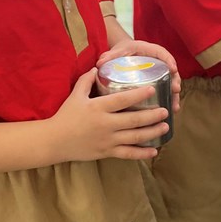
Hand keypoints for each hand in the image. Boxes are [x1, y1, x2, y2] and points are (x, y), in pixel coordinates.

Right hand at [51, 68, 171, 161]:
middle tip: (166, 111)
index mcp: (98, 108)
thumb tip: (98, 68)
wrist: (54, 141)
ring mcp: (107, 140)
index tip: (153, 90)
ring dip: (152, 132)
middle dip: (152, 115)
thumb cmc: (65, 116)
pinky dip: (142, 154)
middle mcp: (105, 124)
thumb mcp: (75, 95)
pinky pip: (128, 154)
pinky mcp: (107, 152)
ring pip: (135, 137)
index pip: (122, 100)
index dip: (139, 95)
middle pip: (134, 119)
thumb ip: (86, 80)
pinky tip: (154, 151)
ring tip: (165, 126)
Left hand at [97, 39, 181, 112]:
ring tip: (174, 107)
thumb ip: (109, 56)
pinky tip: (169, 112)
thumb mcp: (117, 51)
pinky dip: (167, 100)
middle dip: (175, 80)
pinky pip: (164, 91)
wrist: (123, 53)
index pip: (161, 53)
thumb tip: (100, 63)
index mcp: (148, 50)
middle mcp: (156, 61)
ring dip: (173, 95)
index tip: (173, 68)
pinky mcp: (156, 83)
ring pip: (169, 83)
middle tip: (176, 89)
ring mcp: (157, 73)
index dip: (169, 60)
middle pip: (169, 70)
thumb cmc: (121, 51)